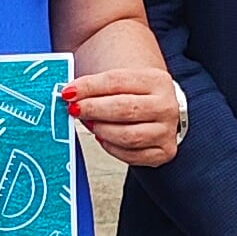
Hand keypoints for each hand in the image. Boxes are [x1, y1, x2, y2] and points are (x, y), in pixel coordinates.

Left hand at [65, 67, 185, 167]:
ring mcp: (167, 131)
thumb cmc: (136, 96)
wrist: (159, 110)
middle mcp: (166, 106)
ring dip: (102, 130)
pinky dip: (111, 147)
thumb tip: (69, 95)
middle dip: (93, 109)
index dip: (89, 87)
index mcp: (157, 80)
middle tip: (75, 109)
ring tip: (90, 124)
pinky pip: (131, 155)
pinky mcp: (164, 152)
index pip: (117, 81)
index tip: (69, 92)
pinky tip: (103, 137)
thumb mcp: (122, 82)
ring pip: (128, 136)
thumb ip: (97, 86)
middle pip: (124, 109)